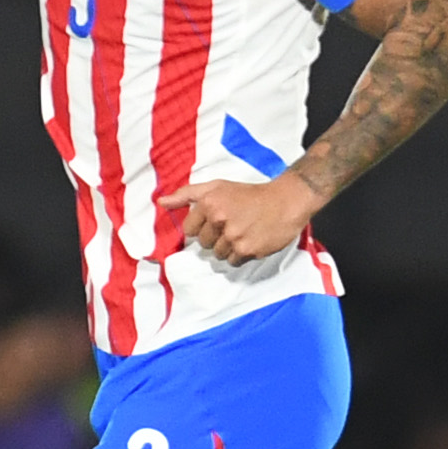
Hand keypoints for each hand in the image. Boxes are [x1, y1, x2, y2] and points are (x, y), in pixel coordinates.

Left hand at [158, 173, 317, 264]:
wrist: (286, 200)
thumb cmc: (250, 194)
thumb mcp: (217, 186)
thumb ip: (186, 194)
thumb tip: (160, 202)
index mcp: (209, 203)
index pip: (190, 230)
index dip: (203, 226)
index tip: (218, 220)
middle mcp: (219, 219)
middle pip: (204, 244)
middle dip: (216, 237)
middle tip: (234, 224)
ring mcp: (234, 236)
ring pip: (218, 254)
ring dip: (229, 247)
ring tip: (243, 232)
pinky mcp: (248, 249)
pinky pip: (233, 262)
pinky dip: (241, 254)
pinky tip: (251, 240)